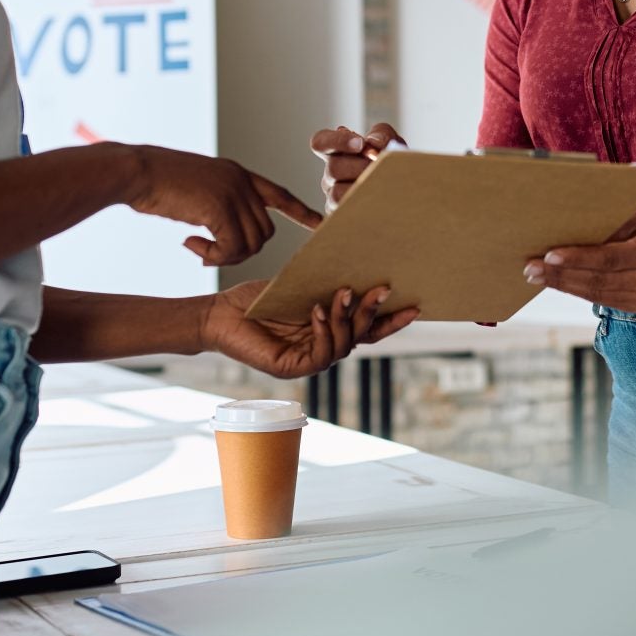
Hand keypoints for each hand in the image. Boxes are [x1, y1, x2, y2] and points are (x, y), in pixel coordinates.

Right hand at [125, 147, 321, 265]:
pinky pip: (232, 247)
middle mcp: (241, 181)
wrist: (135, 171)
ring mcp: (233, 192)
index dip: (299, 212)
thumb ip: (217, 202)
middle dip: (242, 249)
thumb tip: (223, 230)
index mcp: (238, 174)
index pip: (279, 194)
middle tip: (210, 251)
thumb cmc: (157, 181)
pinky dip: (214, 255)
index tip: (319, 224)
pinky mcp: (219, 207)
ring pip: (251, 242)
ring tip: (199, 249)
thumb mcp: (196, 187)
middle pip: (264, 231)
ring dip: (226, 255)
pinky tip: (191, 245)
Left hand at [201, 282, 419, 378]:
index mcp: (328, 330)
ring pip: (343, 345)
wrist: (221, 312)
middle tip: (384, 289)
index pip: (366, 329)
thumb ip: (328, 287)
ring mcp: (307, 360)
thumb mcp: (301, 288)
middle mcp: (322, 348)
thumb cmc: (257, 300)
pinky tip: (319, 311)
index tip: (414, 305)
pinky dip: (324, 331)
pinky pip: (319, 355)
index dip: (390, 320)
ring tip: (345, 293)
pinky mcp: (290, 367)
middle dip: (374, 313)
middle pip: (361, 337)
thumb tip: (359, 268)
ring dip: (347, 318)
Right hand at [311, 123, 402, 210]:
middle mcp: (331, 174)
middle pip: (332, 167)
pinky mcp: (342, 216)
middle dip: (360, 166)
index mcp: (337, 152)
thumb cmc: (392, 164)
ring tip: (383, 184)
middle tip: (380, 167)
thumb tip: (372, 142)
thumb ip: (381, 134)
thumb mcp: (391, 142)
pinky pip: (346, 212)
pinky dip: (365, 204)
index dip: (336, 141)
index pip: (321, 142)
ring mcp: (333, 196)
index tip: (360, 143)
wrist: (405, 190)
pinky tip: (380, 199)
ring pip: (337, 193)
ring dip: (363, 187)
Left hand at [523, 214, 635, 311]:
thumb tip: (569, 234)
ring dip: (563, 284)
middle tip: (531, 268)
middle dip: (560, 274)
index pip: (608, 259)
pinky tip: (558, 281)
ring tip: (537, 275)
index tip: (549, 255)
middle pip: (596, 280)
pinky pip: (601, 299)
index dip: (577, 258)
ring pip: (595, 293)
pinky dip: (577, 290)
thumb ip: (609, 230)